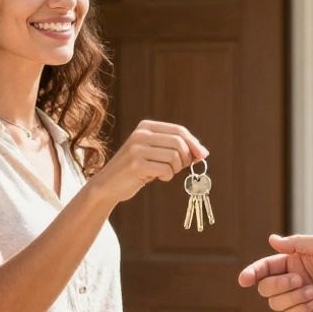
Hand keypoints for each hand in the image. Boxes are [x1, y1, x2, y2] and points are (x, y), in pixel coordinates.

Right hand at [90, 120, 207, 203]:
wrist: (108, 185)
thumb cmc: (137, 170)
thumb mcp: (155, 154)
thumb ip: (176, 150)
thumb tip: (203, 153)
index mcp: (146, 126)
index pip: (179, 131)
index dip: (194, 143)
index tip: (202, 156)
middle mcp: (141, 134)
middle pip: (179, 143)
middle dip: (186, 158)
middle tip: (180, 168)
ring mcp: (137, 148)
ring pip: (175, 156)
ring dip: (176, 169)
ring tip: (165, 173)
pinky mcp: (136, 164)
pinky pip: (166, 169)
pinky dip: (167, 176)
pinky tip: (157, 178)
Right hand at [237, 234, 312, 311]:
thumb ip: (295, 244)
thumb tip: (271, 240)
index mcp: (294, 262)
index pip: (265, 268)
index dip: (251, 273)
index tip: (244, 280)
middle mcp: (293, 280)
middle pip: (266, 288)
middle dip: (279, 285)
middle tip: (300, 280)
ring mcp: (300, 298)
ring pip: (276, 303)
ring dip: (293, 297)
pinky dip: (299, 308)